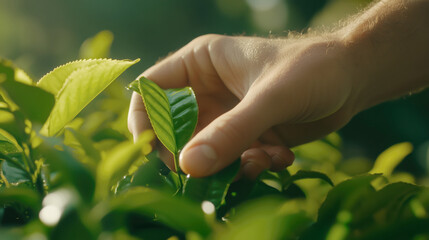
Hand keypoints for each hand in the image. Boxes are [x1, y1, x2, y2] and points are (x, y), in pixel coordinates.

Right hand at [128, 34, 356, 177]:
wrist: (351, 79)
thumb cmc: (311, 69)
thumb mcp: (271, 98)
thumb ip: (232, 132)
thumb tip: (189, 166)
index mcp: (200, 64)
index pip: (151, 90)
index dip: (144, 120)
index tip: (152, 152)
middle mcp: (206, 90)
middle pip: (172, 130)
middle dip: (190, 155)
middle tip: (209, 171)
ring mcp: (225, 115)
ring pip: (204, 151)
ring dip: (228, 164)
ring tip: (260, 160)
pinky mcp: (244, 135)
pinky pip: (230, 160)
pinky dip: (251, 166)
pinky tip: (280, 155)